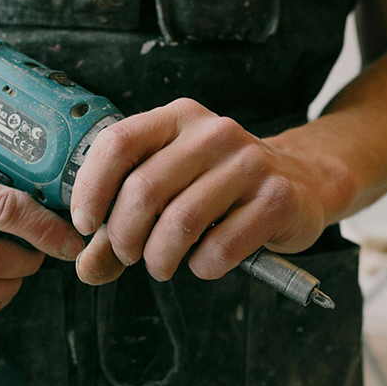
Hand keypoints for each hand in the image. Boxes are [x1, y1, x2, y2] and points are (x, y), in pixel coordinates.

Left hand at [71, 99, 348, 284]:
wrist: (301, 184)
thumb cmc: (220, 188)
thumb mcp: (169, 190)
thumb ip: (122, 224)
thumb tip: (88, 267)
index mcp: (176, 118)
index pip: (117, 143)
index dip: (90, 188)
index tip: (86, 224)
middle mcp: (212, 132)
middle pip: (144, 189)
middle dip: (123, 237)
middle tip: (128, 255)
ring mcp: (249, 162)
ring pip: (181, 222)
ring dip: (159, 258)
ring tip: (161, 265)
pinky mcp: (277, 198)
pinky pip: (222, 246)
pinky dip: (202, 266)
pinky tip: (204, 262)